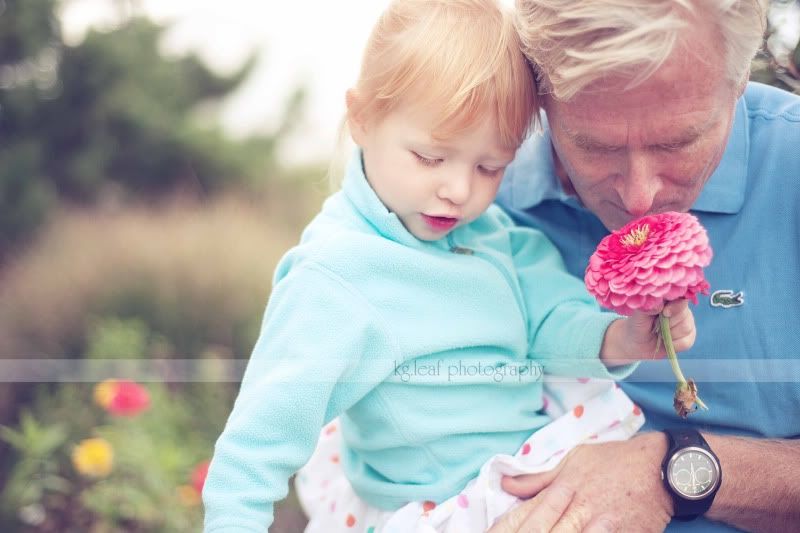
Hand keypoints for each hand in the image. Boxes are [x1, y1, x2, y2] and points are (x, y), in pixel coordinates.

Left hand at [494, 433, 673, 531]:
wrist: (660, 466)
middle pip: (539, 532)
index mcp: (559, 488)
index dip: (503, 530)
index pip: (522, 516)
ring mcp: (596, 522)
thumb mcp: (572, 460)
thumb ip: (538, 479)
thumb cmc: (614, 462)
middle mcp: (573, 506)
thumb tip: (505, 485)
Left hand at [602, 299, 695, 363]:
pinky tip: (665, 341)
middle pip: (684, 314)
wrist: (637, 343)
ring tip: (658, 333)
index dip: (675, 306)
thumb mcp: (639, 315)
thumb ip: (648, 308)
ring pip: (685, 328)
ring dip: (669, 334)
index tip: (664, 313)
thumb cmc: (637, 324)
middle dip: (668, 323)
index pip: (681, 297)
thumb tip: (659, 305)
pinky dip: (674, 344)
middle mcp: (681, 308)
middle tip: (655, 325)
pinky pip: (686, 342)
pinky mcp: (689, 336)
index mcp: (669, 298)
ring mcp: (687, 322)